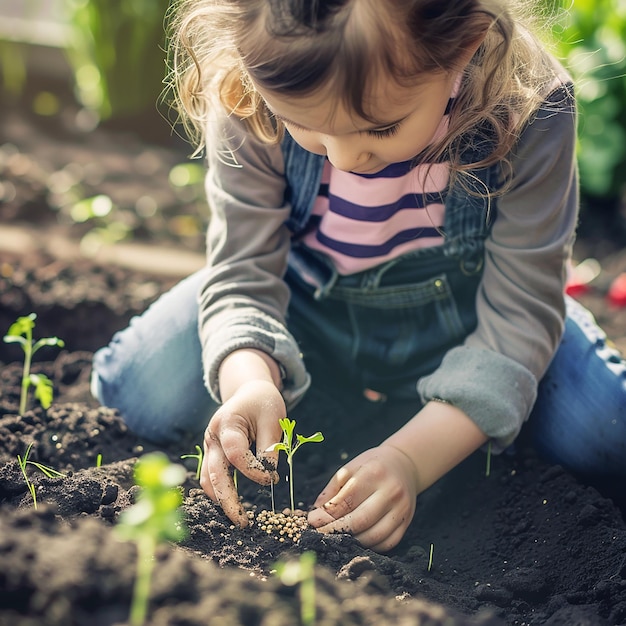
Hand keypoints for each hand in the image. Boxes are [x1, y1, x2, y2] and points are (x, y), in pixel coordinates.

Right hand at [200, 380, 284, 526]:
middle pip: (213, 472)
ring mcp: (210, 447)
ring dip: (220, 499)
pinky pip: (211, 477)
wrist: (249, 392)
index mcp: (227, 423)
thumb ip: (270, 446)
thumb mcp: (273, 418)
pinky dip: (220, 492)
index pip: (235, 453)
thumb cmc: (263, 403)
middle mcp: (212, 437)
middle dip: (227, 499)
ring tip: (238, 518)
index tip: (273, 479)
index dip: (253, 470)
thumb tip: (269, 476)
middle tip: (243, 522)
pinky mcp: (213, 455)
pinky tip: (233, 506)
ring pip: (207, 478)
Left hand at [307, 444, 419, 551]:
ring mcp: (402, 509)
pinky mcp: (407, 522)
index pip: (347, 501)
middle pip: (360, 521)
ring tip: (336, 538)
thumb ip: (332, 491)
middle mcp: (391, 492)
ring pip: (374, 536)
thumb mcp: (349, 469)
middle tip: (320, 534)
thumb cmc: (371, 466)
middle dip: (336, 531)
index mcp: (374, 473)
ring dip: (351, 542)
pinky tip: (356, 540)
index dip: (327, 515)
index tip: (312, 521)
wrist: (404, 465)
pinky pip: (387, 543)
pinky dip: (369, 546)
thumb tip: (315, 516)